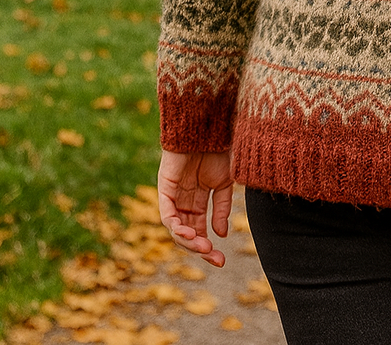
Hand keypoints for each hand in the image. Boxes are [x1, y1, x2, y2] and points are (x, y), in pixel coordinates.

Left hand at [157, 149, 233, 266]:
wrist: (209, 128)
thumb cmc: (219, 150)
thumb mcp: (226, 184)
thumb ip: (222, 208)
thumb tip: (221, 234)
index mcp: (198, 200)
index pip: (199, 230)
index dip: (208, 247)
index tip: (221, 261)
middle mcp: (184, 201)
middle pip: (187, 234)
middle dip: (199, 249)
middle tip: (215, 259)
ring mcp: (173, 196)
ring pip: (176, 228)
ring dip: (188, 241)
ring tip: (203, 246)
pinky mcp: (165, 188)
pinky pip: (167, 214)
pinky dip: (176, 226)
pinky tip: (189, 232)